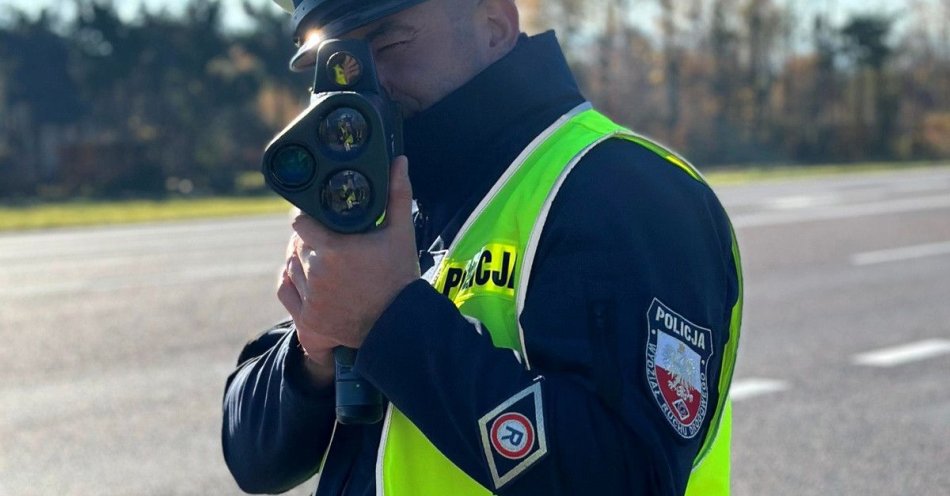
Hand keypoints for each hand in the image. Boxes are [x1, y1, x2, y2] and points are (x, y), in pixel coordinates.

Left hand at [277, 156, 419, 378]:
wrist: (399, 325)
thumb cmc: (400, 278)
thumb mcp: (401, 233)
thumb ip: (397, 195)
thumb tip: (399, 162)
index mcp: (334, 248)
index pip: (299, 222)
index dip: (306, 216)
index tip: (315, 215)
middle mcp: (317, 272)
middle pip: (297, 244)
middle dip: (308, 239)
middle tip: (325, 237)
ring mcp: (310, 297)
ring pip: (291, 266)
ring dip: (300, 259)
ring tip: (320, 258)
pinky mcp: (307, 318)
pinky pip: (286, 290)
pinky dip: (291, 281)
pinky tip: (305, 276)